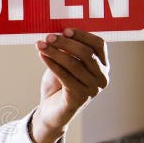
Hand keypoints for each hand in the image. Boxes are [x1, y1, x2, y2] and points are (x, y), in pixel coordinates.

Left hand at [31, 28, 108, 142]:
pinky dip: (52, 64)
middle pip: (86, 53)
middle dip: (65, 43)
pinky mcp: (79, 98)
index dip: (83, 35)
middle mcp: (102, 78)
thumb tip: (60, 33)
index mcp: (102, 66)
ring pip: (74, 64)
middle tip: (48, 37)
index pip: (99, 45)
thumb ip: (67, 51)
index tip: (65, 30)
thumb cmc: (58, 85)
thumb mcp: (64, 64)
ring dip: (55, 52)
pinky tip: (42, 56)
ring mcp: (93, 90)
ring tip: (40, 44)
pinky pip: (65, 76)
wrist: (51, 112)